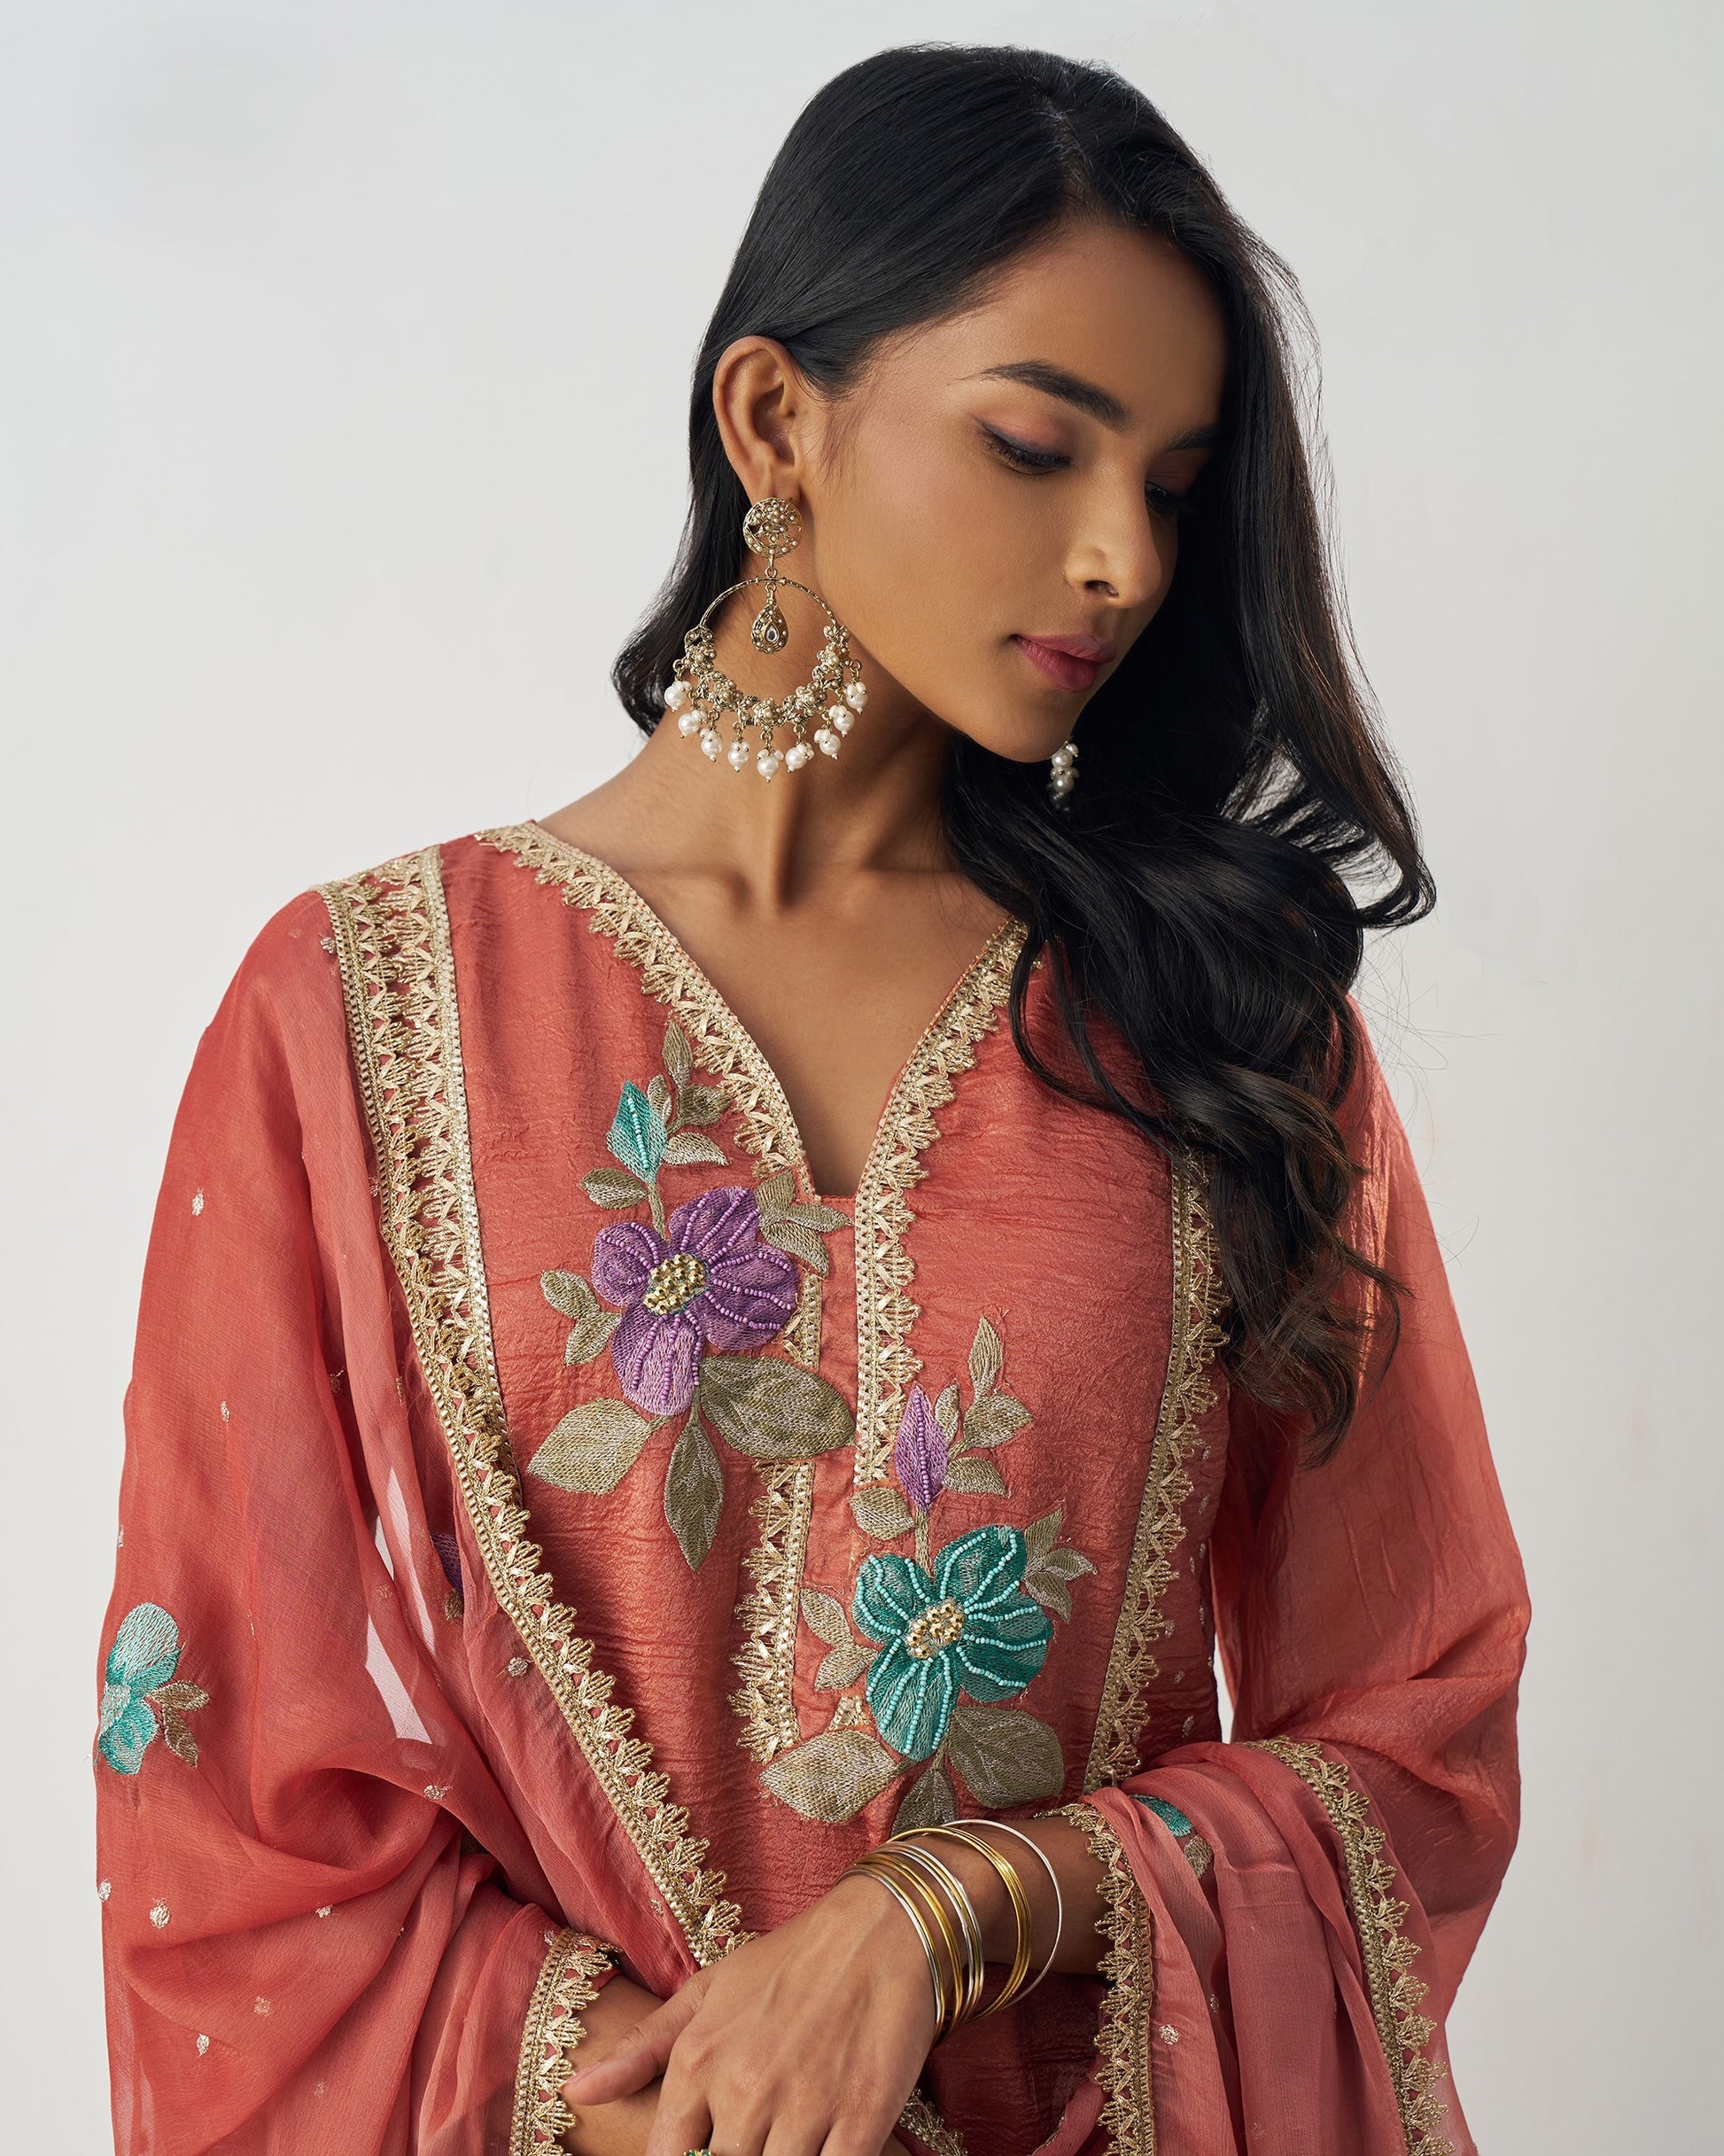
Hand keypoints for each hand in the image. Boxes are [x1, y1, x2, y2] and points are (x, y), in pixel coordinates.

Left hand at [558, 1969, 912, 2155]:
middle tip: (754, 2140)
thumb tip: (576, 2093)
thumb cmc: (789, 1962)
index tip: (705, 2153)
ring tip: (787, 2141)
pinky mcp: (860, 2121)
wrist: (879, 1929)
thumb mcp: (707, 1992)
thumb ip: (643, 2050)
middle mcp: (743, 2092)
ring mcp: (802, 2109)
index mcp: (698, 2064)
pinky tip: (821, 2152)